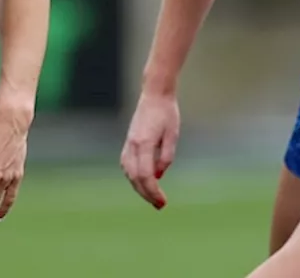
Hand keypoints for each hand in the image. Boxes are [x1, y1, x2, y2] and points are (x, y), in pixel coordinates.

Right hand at [120, 91, 179, 209]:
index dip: (153, 191)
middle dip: (146, 194)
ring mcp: (128, 143)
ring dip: (138, 187)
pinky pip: (126, 165)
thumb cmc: (167, 113)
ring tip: (152, 197)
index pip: (145, 176)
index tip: (163, 202)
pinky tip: (142, 182)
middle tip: (160, 205)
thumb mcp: (172, 135)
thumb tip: (158, 176)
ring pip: (128, 173)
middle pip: (135, 178)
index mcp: (144, 144)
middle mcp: (133, 145)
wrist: (154, 94)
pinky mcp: (128, 142)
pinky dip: (133, 177)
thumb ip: (166, 156)